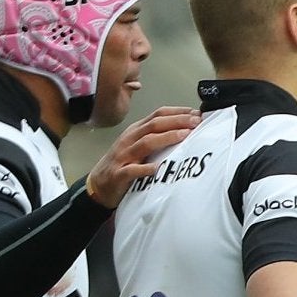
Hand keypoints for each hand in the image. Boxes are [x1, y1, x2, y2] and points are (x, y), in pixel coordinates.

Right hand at [85, 106, 200, 207]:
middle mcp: (130, 139)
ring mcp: (124, 156)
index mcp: (137, 131)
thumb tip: (187, 131)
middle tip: (196, 121)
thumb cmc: (124, 163)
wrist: (99, 184)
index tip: (197, 113)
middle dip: (177, 121)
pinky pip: (132, 170)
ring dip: (166, 138)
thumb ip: (159, 138)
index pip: (158, 115)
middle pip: (154, 125)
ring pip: (146, 143)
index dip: (178, 112)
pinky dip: (146, 168)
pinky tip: (158, 168)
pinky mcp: (119, 174)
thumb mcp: (140, 146)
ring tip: (185, 136)